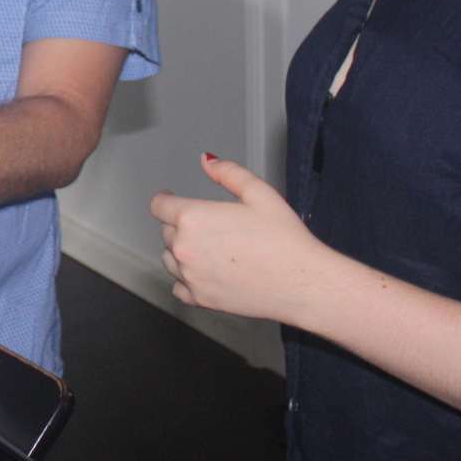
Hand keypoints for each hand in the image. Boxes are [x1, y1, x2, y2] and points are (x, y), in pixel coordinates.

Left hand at [151, 154, 333, 324]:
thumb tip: (206, 160)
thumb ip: (228, 172)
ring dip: (181, 251)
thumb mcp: (259, 193)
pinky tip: (205, 272)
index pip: (159, 205)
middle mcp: (184, 248)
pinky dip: (186, 279)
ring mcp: (190, 277)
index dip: (165, 199)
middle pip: (166, 232)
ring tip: (209, 248)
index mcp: (193, 218)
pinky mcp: (201, 300)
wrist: (302, 283)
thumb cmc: (284, 239)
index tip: (170, 199)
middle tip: (209, 225)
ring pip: (170, 259)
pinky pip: (178, 287)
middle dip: (180, 225)